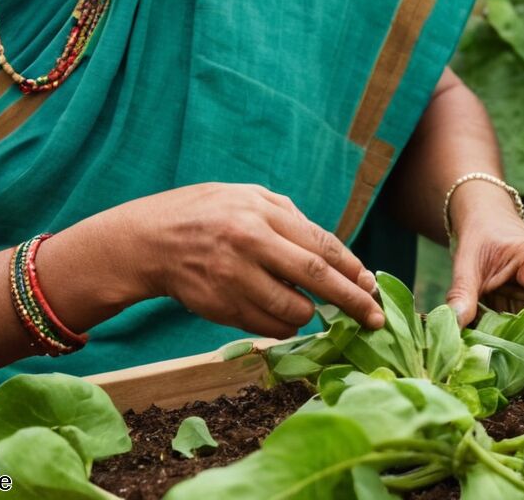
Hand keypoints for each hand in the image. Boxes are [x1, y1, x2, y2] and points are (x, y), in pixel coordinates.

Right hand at [123, 182, 384, 339]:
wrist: (149, 240)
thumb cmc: (204, 213)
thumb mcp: (243, 196)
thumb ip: (286, 214)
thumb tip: (329, 248)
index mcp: (260, 211)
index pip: (320, 243)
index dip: (351, 268)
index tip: (371, 285)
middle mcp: (250, 243)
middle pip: (316, 277)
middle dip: (352, 300)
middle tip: (375, 318)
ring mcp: (235, 277)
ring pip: (293, 309)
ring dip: (309, 313)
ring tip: (307, 307)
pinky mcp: (221, 306)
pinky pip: (267, 327)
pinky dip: (282, 325)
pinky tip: (278, 312)